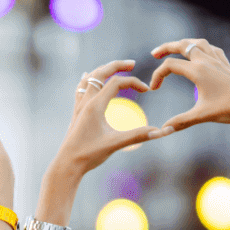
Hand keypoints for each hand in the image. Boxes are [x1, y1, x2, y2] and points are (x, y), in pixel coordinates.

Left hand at [53, 60, 160, 175]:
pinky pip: (80, 89)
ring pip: (89, 79)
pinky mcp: (76, 114)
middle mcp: (86, 102)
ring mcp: (79, 107)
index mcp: (95, 105)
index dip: (134, 82)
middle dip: (117, 66)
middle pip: (100, 73)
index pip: (116, 82)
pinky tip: (85, 77)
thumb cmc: (89, 155)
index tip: (147, 90)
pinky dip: (87, 79)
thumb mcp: (115, 144)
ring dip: (102, 71)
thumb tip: (162, 132)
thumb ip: (138, 135)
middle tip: (132, 64)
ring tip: (113, 68)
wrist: (67, 165)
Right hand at [149, 38, 229, 131]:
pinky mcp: (225, 64)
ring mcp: (217, 60)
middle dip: (166, 48)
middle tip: (154, 54)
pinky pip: (211, 48)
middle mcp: (206, 61)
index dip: (157, 76)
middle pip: (182, 45)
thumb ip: (180, 122)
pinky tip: (200, 53)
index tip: (154, 89)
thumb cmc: (228, 109)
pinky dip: (201, 47)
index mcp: (198, 71)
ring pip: (197, 43)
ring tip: (175, 48)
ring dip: (184, 43)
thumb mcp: (201, 116)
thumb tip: (162, 131)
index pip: (170, 65)